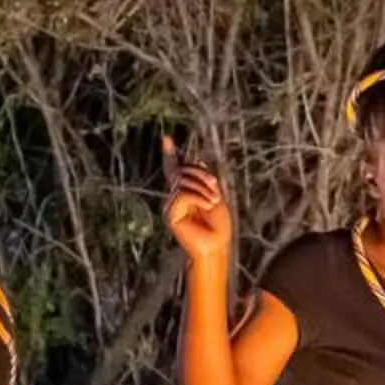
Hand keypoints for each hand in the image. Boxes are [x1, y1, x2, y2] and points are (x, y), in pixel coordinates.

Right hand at [163, 134, 232, 264]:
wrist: (216, 246)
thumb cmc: (218, 226)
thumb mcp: (214, 195)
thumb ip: (204, 180)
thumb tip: (197, 161)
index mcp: (184, 191)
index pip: (174, 169)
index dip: (170, 154)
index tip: (167, 139)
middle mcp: (174, 197)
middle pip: (181, 170)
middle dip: (199, 172)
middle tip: (215, 185)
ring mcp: (171, 206)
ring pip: (182, 181)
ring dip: (202, 187)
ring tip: (214, 200)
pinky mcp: (170, 214)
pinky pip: (182, 194)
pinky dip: (199, 196)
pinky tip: (209, 204)